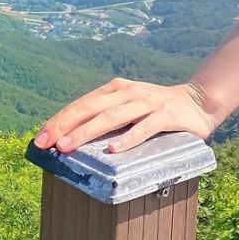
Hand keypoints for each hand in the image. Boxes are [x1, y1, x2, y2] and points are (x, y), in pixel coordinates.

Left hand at [32, 76, 216, 155]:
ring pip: (112, 117)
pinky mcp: (166, 115)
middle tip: (46, 144)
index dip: (59, 120)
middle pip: (91, 108)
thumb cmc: (156, 111)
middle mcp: (129, 92)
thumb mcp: (129, 109)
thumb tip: (71, 140)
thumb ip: (106, 118)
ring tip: (69, 146)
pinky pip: (145, 128)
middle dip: (66, 126)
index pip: (82, 104)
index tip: (40, 139)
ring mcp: (148, 102)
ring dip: (88, 132)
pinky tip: (113, 150)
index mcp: (116, 89)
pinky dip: (128, 139)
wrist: (199, 102)